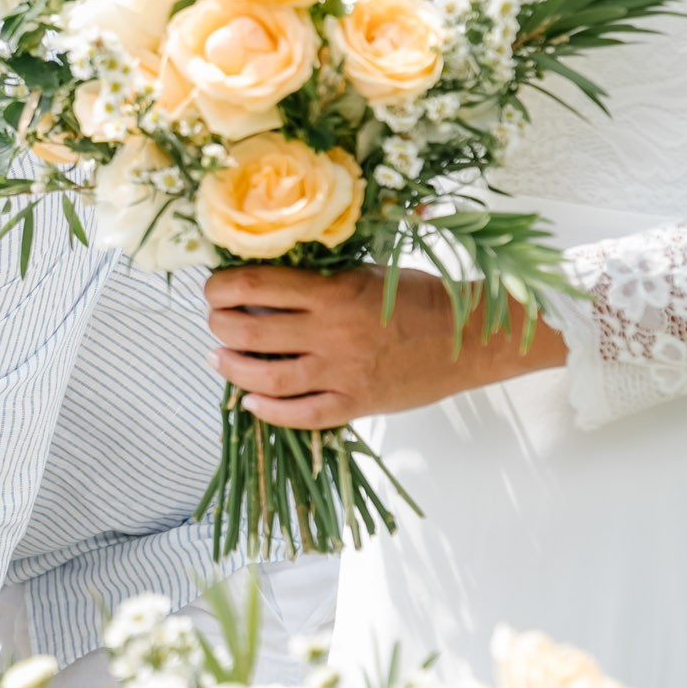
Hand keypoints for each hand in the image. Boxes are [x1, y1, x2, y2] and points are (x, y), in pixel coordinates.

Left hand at [206, 264, 565, 428]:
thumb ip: (320, 279)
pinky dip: (268, 411)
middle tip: (213, 321)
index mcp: (333, 291)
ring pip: (266, 377)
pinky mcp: (356, 404)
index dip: (221, 287)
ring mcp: (343, 373)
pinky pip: (301, 415)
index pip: (255, 286)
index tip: (212, 288)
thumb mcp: (367, 273)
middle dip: (218, 325)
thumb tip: (266, 282)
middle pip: (249, 331)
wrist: (474, 337)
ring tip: (218, 359)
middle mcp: (332, 333)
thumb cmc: (421, 297)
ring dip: (232, 368)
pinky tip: (251, 402)